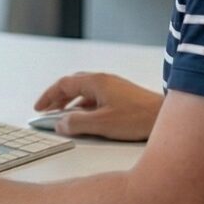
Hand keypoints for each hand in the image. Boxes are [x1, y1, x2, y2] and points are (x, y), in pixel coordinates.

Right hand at [34, 71, 161, 141]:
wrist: (164, 116)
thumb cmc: (137, 118)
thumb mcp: (101, 123)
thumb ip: (76, 123)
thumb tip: (59, 123)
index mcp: (96, 82)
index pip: (63, 84)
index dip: (48, 96)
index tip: (39, 108)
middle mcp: (103, 80)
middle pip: (73, 84)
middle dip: (57, 97)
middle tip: (47, 111)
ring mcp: (113, 87)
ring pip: (84, 91)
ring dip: (70, 102)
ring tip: (63, 116)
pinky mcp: (121, 95)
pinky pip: (95, 96)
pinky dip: (83, 105)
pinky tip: (85, 118)